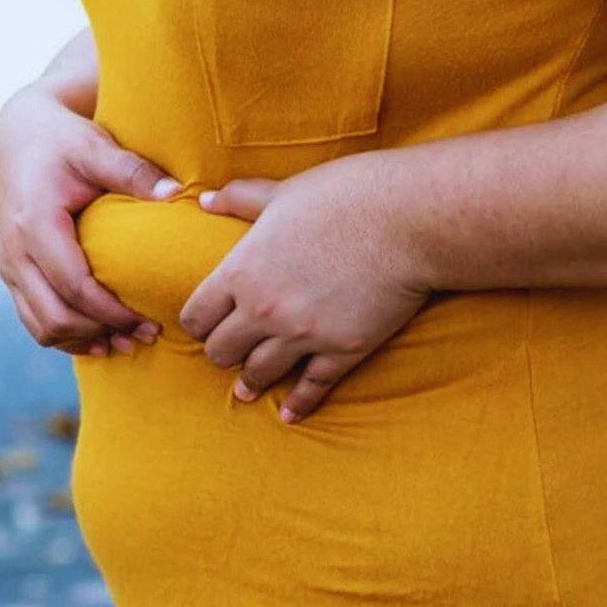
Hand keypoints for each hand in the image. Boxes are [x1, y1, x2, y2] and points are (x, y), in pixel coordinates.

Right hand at [0, 81, 178, 355]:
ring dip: (83, 341)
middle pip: (55, 317)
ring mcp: (8, 266)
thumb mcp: (96, 147)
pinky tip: (100, 339)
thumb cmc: (62, 140)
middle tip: (148, 334)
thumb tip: (177, 193)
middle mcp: (14, 251)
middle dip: (102, 333)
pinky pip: (34, 320)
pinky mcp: (11, 273)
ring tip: (127, 342)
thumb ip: (133, 171)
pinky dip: (66, 336)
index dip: (112, 312)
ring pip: (41, 327)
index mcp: (34, 224)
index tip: (150, 320)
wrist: (19, 135)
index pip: (73, 286)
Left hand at [179, 166, 431, 422]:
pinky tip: (290, 414)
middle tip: (230, 352)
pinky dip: (298, 403)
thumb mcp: (284, 192)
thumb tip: (204, 199)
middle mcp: (264, 310)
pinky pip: (311, 387)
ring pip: (258, 374)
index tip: (206, 324)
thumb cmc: (345, 195)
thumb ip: (240, 199)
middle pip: (220, 352)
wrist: (410, 219)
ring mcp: (303, 335)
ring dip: (251, 380)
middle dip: (222, 352)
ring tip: (248, 387)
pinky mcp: (342, 350)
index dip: (199, 323)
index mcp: (243, 271)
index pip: (197, 316)